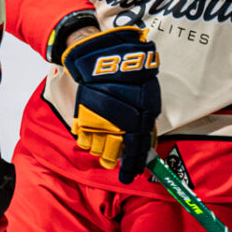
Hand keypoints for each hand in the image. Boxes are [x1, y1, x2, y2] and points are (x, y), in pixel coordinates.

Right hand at [53, 13, 161, 185]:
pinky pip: (84, 139)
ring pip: (98, 148)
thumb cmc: (130, 72)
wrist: (102, 55)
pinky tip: (93, 134)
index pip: (137, 149)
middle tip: (114, 163)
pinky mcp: (83, 116)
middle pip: (114, 153)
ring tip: (104, 146)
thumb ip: (147, 120)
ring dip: (102, 150)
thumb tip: (147, 141)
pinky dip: (88, 140)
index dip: (133, 165)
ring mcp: (99, 120)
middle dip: (114, 160)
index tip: (129, 176)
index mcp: (139, 117)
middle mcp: (119, 122)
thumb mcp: (148, 95)